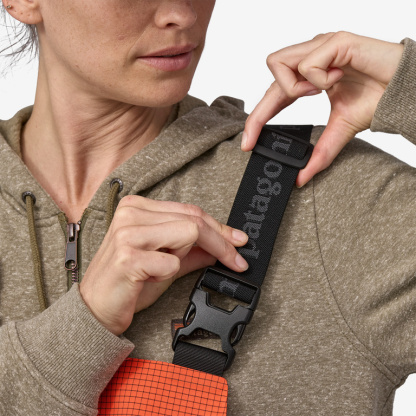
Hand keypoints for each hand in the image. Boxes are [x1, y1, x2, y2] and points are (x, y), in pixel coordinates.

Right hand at [79, 195, 247, 334]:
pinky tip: (149, 278)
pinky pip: (171, 262)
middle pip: (193, 220)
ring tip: (164, 269)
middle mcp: (131, 214)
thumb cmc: (127, 284)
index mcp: (137, 208)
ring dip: (186, 257)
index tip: (238, 241)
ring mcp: (127, 233)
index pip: (190, 211)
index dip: (219, 227)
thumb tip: (222, 248)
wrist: (95, 310)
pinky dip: (168, 273)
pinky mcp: (127, 257)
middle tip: (236, 260)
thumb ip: (193, 252)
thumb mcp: (166, 263)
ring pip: (187, 234)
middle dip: (221, 242)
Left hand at [243, 32, 403, 186]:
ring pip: (279, 64)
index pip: (275, 94)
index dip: (258, 117)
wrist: (407, 91)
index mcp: (311, 75)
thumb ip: (320, 151)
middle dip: (264, 109)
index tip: (247, 143)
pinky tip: (338, 80)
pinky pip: (308, 63)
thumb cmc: (378, 99)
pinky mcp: (334, 41)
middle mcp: (312, 57)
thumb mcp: (340, 130)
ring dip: (296, 88)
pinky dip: (319, 79)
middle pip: (270, 75)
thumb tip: (302, 177)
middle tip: (266, 129)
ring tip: (321, 92)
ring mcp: (321, 47)